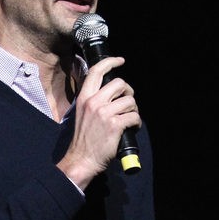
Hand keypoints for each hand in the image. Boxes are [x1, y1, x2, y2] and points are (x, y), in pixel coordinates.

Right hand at [57, 55, 140, 188]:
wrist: (82, 159)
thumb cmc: (84, 139)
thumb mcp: (82, 113)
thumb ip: (93, 101)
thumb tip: (109, 93)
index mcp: (84, 97)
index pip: (96, 71)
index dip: (110, 62)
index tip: (120, 60)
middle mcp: (94, 102)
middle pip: (120, 83)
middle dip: (128, 92)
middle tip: (128, 103)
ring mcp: (104, 112)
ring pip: (130, 100)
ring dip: (134, 109)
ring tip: (129, 118)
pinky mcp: (115, 124)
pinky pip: (134, 116)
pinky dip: (137, 122)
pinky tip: (132, 127)